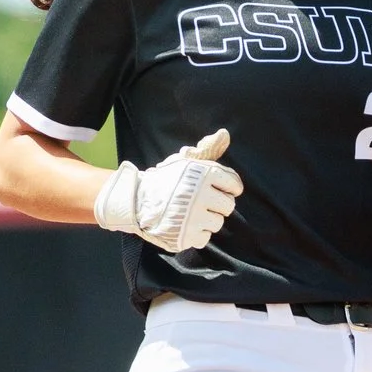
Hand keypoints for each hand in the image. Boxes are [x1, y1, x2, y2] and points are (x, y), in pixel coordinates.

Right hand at [93, 129, 242, 252]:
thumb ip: (207, 150)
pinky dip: (197, 233)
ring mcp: (194, 218)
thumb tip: (224, 134)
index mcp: (204, 175)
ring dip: (207, 219)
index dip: (229, 188)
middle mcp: (201, 196)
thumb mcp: (185, 161)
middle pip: (228, 206)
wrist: (137, 200)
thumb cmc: (166, 180)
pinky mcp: (187, 236)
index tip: (220, 190)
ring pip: (217, 223)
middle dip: (218, 204)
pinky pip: (205, 238)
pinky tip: (186, 224)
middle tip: (203, 202)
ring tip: (192, 213)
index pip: (233, 184)